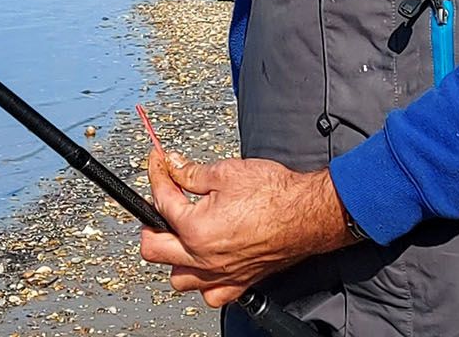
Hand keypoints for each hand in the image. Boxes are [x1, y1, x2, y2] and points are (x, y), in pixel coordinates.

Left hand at [137, 130, 353, 307]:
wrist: (306, 213)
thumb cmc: (274, 194)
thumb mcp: (227, 171)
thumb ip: (193, 172)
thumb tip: (174, 166)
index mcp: (195, 228)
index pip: (161, 202)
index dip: (157, 177)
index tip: (160, 165)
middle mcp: (203, 258)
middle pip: (153, 248)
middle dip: (152, 222)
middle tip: (161, 202)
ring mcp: (220, 274)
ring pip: (178, 278)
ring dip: (174, 257)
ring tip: (182, 235)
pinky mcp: (240, 282)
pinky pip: (210, 293)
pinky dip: (204, 280)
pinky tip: (208, 262)